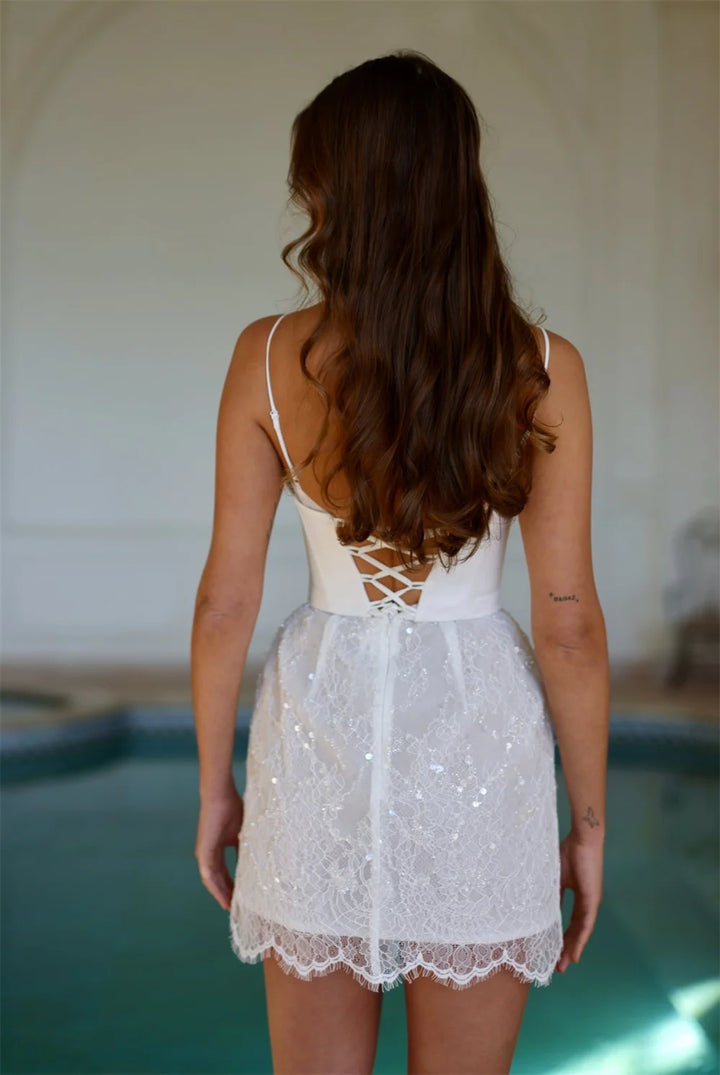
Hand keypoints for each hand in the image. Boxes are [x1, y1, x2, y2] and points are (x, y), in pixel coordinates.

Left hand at [194, 788, 244, 910]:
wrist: (220, 795)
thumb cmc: (232, 808)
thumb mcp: (242, 833)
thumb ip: (245, 848)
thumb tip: (258, 862)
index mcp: (218, 847)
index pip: (225, 871)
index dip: (232, 885)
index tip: (241, 897)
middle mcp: (208, 853)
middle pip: (218, 879)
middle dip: (227, 893)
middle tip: (237, 908)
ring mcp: (204, 853)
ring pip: (212, 880)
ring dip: (220, 894)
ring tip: (230, 907)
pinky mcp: (203, 852)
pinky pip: (208, 875)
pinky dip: (215, 887)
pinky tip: (223, 897)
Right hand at [555, 831, 603, 972]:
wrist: (582, 840)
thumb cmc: (568, 853)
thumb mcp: (555, 878)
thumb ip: (551, 895)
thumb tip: (539, 911)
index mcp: (578, 897)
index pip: (570, 923)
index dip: (563, 938)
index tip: (554, 953)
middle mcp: (586, 904)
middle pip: (576, 932)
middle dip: (567, 949)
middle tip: (558, 967)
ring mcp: (591, 903)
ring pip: (582, 932)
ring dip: (573, 948)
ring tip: (566, 964)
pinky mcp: (593, 900)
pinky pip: (586, 924)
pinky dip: (581, 939)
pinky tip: (576, 951)